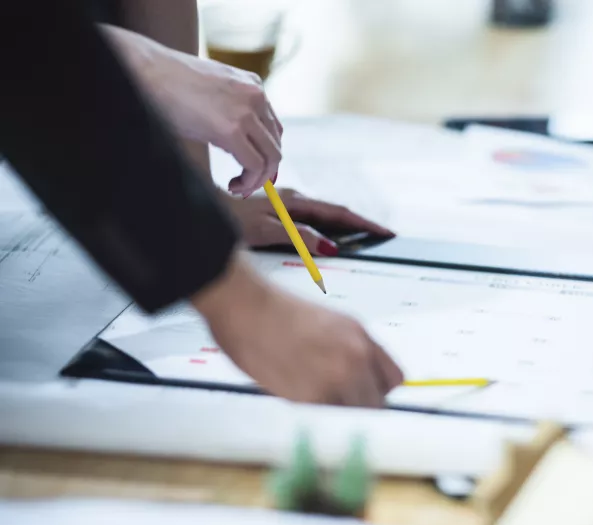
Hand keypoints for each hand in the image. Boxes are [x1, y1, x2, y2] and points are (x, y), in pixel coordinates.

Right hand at [102, 25, 281, 196]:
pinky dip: (248, 181)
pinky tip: (233, 185)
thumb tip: (236, 145)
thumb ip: (231, 113)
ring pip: (270, 157)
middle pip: (275, 144)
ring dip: (258, 179)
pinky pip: (254, 164)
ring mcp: (247, 111)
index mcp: (252, 85)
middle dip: (265, 170)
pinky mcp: (233, 129)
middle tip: (246, 184)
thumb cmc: (169, 83)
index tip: (253, 170)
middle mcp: (256, 96)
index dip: (266, 153)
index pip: (273, 128)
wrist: (146, 72)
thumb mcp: (212, 94)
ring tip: (238, 188)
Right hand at [192, 252, 403, 405]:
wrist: (246, 307)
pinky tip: (297, 395)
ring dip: (337, 413)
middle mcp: (356, 358)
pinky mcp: (311, 397)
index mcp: (362, 337)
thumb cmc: (279, 312)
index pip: (393, 379)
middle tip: (336, 403)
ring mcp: (336, 379)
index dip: (377, 388)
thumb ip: (352, 350)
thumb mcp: (332, 323)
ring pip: (353, 415)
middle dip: (360, 406)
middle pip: (377, 403)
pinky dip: (315, 414)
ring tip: (314, 398)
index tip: (363, 393)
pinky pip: (325, 417)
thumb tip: (361, 379)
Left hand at [228, 188, 394, 254]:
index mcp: (295, 203)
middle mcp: (293, 201)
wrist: (199, 209)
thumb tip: (330, 246)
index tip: (385, 233)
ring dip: (345, 227)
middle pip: (336, 213)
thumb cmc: (228, 220)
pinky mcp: (278, 215)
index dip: (364, 224)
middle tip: (383, 237)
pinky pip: (310, 222)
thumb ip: (299, 237)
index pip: (339, 213)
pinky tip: (329, 238)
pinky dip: (326, 230)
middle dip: (361, 225)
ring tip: (364, 239)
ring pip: (323, 217)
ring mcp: (285, 207)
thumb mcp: (266, 232)